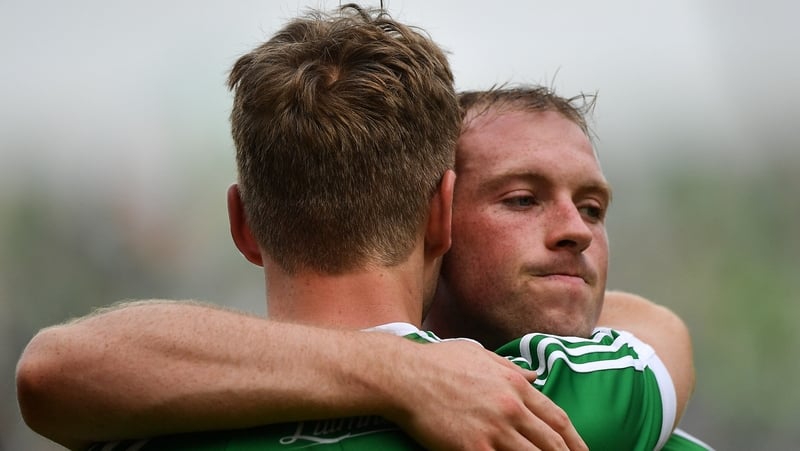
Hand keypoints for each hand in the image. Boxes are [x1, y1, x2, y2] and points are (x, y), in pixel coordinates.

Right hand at [384, 339, 586, 450]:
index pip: (557, 417)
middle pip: (552, 442)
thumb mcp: (480, 354)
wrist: (405, 376)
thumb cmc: (438, 362)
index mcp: (515, 384)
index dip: (574, 440)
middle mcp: (510, 407)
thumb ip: (512, 368)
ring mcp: (493, 429)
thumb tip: (536, 376)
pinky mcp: (473, 448)